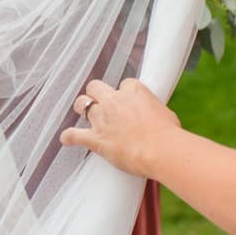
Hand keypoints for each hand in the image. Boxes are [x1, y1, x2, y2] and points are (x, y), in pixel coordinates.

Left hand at [57, 78, 180, 177]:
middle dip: (96, 93)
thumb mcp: (165, 113)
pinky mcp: (96, 138)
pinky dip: (69, 137)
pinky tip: (66, 138)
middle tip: (100, 104)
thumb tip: (152, 117)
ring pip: (82, 104)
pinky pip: (74, 134)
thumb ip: (152, 110)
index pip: (124, 84)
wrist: (162, 150)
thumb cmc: (169, 134)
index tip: (126, 102)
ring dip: (82, 108)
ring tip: (83, 114)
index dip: (124, 94)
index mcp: (134, 91)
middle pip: (95, 86)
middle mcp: (115, 101)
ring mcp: (102, 119)